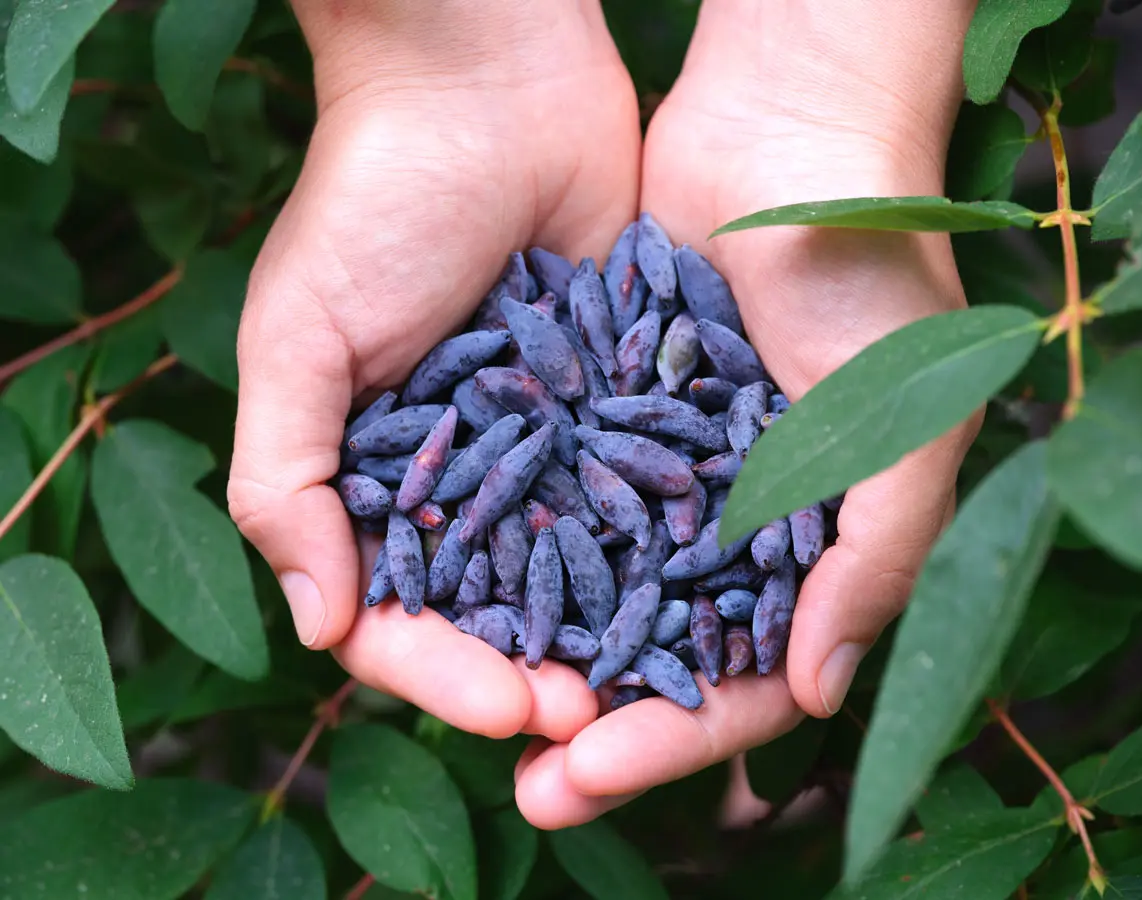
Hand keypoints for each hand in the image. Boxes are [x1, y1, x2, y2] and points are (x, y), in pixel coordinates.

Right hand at [227, 1, 639, 741]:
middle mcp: (464, 477)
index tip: (506, 708)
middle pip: (497, 612)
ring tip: (655, 683)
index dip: (444, 673)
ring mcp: (547, 445)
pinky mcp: (621, 402)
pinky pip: (643, 491)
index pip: (399, 613)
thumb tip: (318, 625)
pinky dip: (666, 546)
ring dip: (610, 632)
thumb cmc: (374, 203)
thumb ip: (282, 479)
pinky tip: (707, 594)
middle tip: (595, 721)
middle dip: (538, 674)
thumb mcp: (298, 337)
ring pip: (578, 569)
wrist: (491, 86)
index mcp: (376, 478)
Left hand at [513, 0, 980, 827]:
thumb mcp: (903, 427)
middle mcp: (737, 530)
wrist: (788, 134)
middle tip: (530, 785)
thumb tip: (819, 692)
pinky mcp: (606, 420)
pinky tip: (460, 602)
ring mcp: (667, 478)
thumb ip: (874, 561)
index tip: (597, 770)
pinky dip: (517, 554)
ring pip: (599, 594)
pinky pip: (558, 502)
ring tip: (478, 710)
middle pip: (660, 658)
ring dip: (546, 656)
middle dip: (599, 724)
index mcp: (818, 552)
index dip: (677, 738)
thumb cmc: (869, 281)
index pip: (749, 682)